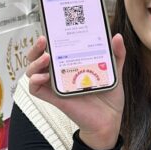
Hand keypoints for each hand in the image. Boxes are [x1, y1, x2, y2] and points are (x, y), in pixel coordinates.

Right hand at [26, 33, 125, 149]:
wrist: (110, 120)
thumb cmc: (109, 97)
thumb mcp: (115, 71)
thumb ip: (116, 54)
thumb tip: (117, 36)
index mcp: (71, 65)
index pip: (54, 48)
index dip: (48, 39)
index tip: (50, 30)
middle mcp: (60, 74)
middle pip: (38, 57)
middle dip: (36, 47)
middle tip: (44, 39)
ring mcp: (55, 86)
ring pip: (33, 72)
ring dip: (35, 62)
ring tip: (46, 57)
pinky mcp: (55, 98)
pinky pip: (36, 90)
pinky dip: (34, 82)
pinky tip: (41, 77)